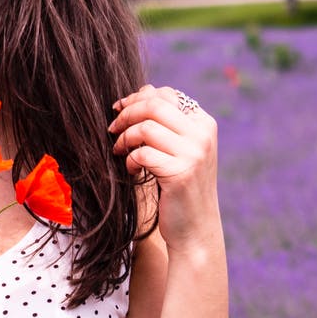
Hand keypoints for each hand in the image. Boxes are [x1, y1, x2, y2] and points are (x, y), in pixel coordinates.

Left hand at [108, 84, 222, 250]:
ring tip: (119, 151)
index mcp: (204, 124)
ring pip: (146, 127)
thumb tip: (144, 89)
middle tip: (112, 129)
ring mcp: (194, 153)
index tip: (119, 110)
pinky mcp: (181, 173)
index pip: (167, 95)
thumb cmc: (180, 187)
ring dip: (125, 138)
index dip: (138, 98)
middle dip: (126, 114)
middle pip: (154, 106)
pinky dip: (130, 159)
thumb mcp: (179, 149)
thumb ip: (165, 121)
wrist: (195, 228)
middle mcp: (203, 135)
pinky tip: (132, 170)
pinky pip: (143, 153)